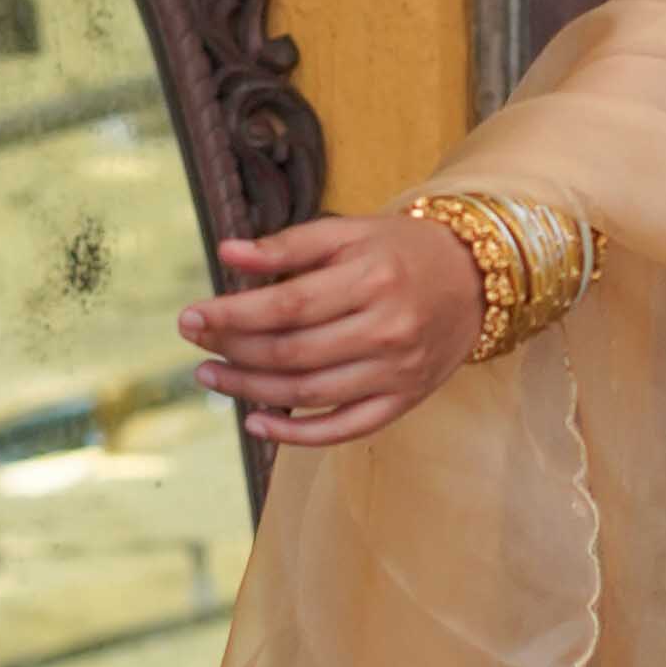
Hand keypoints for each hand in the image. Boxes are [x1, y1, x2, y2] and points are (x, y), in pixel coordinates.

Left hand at [179, 211, 484, 445]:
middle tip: (196, 347)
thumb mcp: (349, 233)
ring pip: (309, 392)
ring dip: (251, 390)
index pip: (286, 306)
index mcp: (371, 278)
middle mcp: (387, 329)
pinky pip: (343, 427)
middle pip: (292, 352)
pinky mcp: (404, 399)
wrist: (475, 281)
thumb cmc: (401, 252)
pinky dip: (296, 433)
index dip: (232, 316)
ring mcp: (397, 371)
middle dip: (233, 352)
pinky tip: (256, 422)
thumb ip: (287, 246)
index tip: (190, 318)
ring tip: (212, 377)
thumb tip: (225, 254)